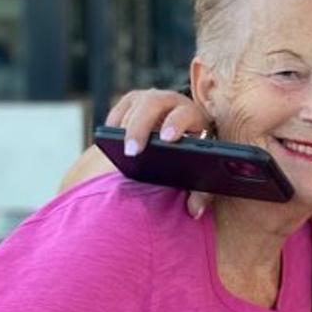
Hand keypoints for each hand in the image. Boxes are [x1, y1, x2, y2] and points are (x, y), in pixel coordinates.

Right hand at [105, 88, 214, 218]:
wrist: (180, 140)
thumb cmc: (192, 159)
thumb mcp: (199, 173)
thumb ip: (200, 193)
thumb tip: (195, 211)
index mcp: (195, 116)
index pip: (185, 114)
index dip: (176, 124)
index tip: (167, 139)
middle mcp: (173, 102)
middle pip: (154, 103)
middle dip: (141, 127)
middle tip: (133, 150)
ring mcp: (151, 99)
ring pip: (136, 104)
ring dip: (127, 126)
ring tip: (122, 150)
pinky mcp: (133, 101)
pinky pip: (121, 107)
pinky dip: (115, 120)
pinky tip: (110, 140)